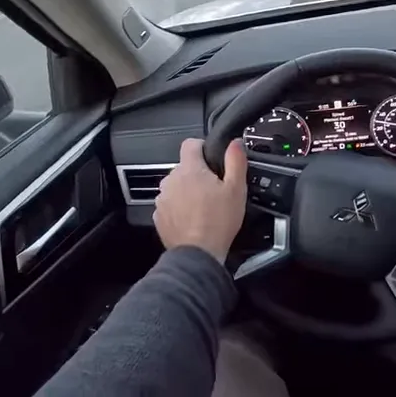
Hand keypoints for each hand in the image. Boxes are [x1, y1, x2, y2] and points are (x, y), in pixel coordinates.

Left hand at [154, 138, 247, 263]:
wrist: (198, 254)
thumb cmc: (218, 222)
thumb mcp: (236, 189)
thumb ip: (235, 160)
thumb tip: (235, 143)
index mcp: (190, 169)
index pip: (190, 143)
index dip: (203, 147)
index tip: (211, 158)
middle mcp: (171, 180)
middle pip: (184, 167)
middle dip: (197, 174)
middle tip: (214, 190)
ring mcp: (162, 198)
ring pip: (176, 186)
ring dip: (187, 191)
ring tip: (204, 207)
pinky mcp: (159, 215)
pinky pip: (170, 204)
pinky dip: (179, 208)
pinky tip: (193, 218)